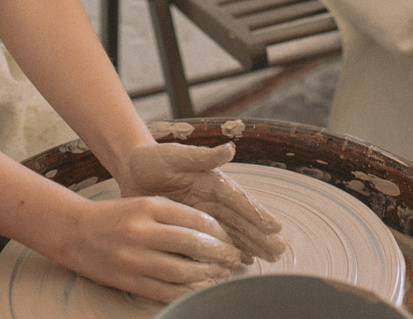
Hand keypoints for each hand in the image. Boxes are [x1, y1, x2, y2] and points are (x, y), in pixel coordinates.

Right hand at [52, 192, 242, 302]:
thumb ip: (175, 213)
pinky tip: (201, 290)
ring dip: (207, 276)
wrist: (76, 232)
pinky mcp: (128, 280)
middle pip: (191, 244)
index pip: (195, 218)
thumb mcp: (145, 204)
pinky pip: (164, 291)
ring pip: (181, 271)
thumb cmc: (117, 216)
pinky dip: (187, 293)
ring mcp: (133, 258)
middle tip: (233, 259)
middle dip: (219, 254)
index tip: (231, 239)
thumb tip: (212, 232)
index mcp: (149, 206)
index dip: (219, 232)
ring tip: (221, 276)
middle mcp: (142, 231)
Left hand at [119, 141, 285, 262]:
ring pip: (233, 233)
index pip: (240, 201)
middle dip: (261, 236)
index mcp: (213, 182)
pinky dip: (228, 252)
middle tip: (279, 250)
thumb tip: (230, 149)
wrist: (132, 171)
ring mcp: (204, 215)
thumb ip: (202, 156)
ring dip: (251, 246)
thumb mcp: (176, 155)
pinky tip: (242, 263)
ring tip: (270, 258)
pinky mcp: (190, 227)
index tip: (276, 227)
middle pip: (242, 221)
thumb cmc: (154, 159)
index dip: (258, 214)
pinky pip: (213, 242)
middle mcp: (213, 200)